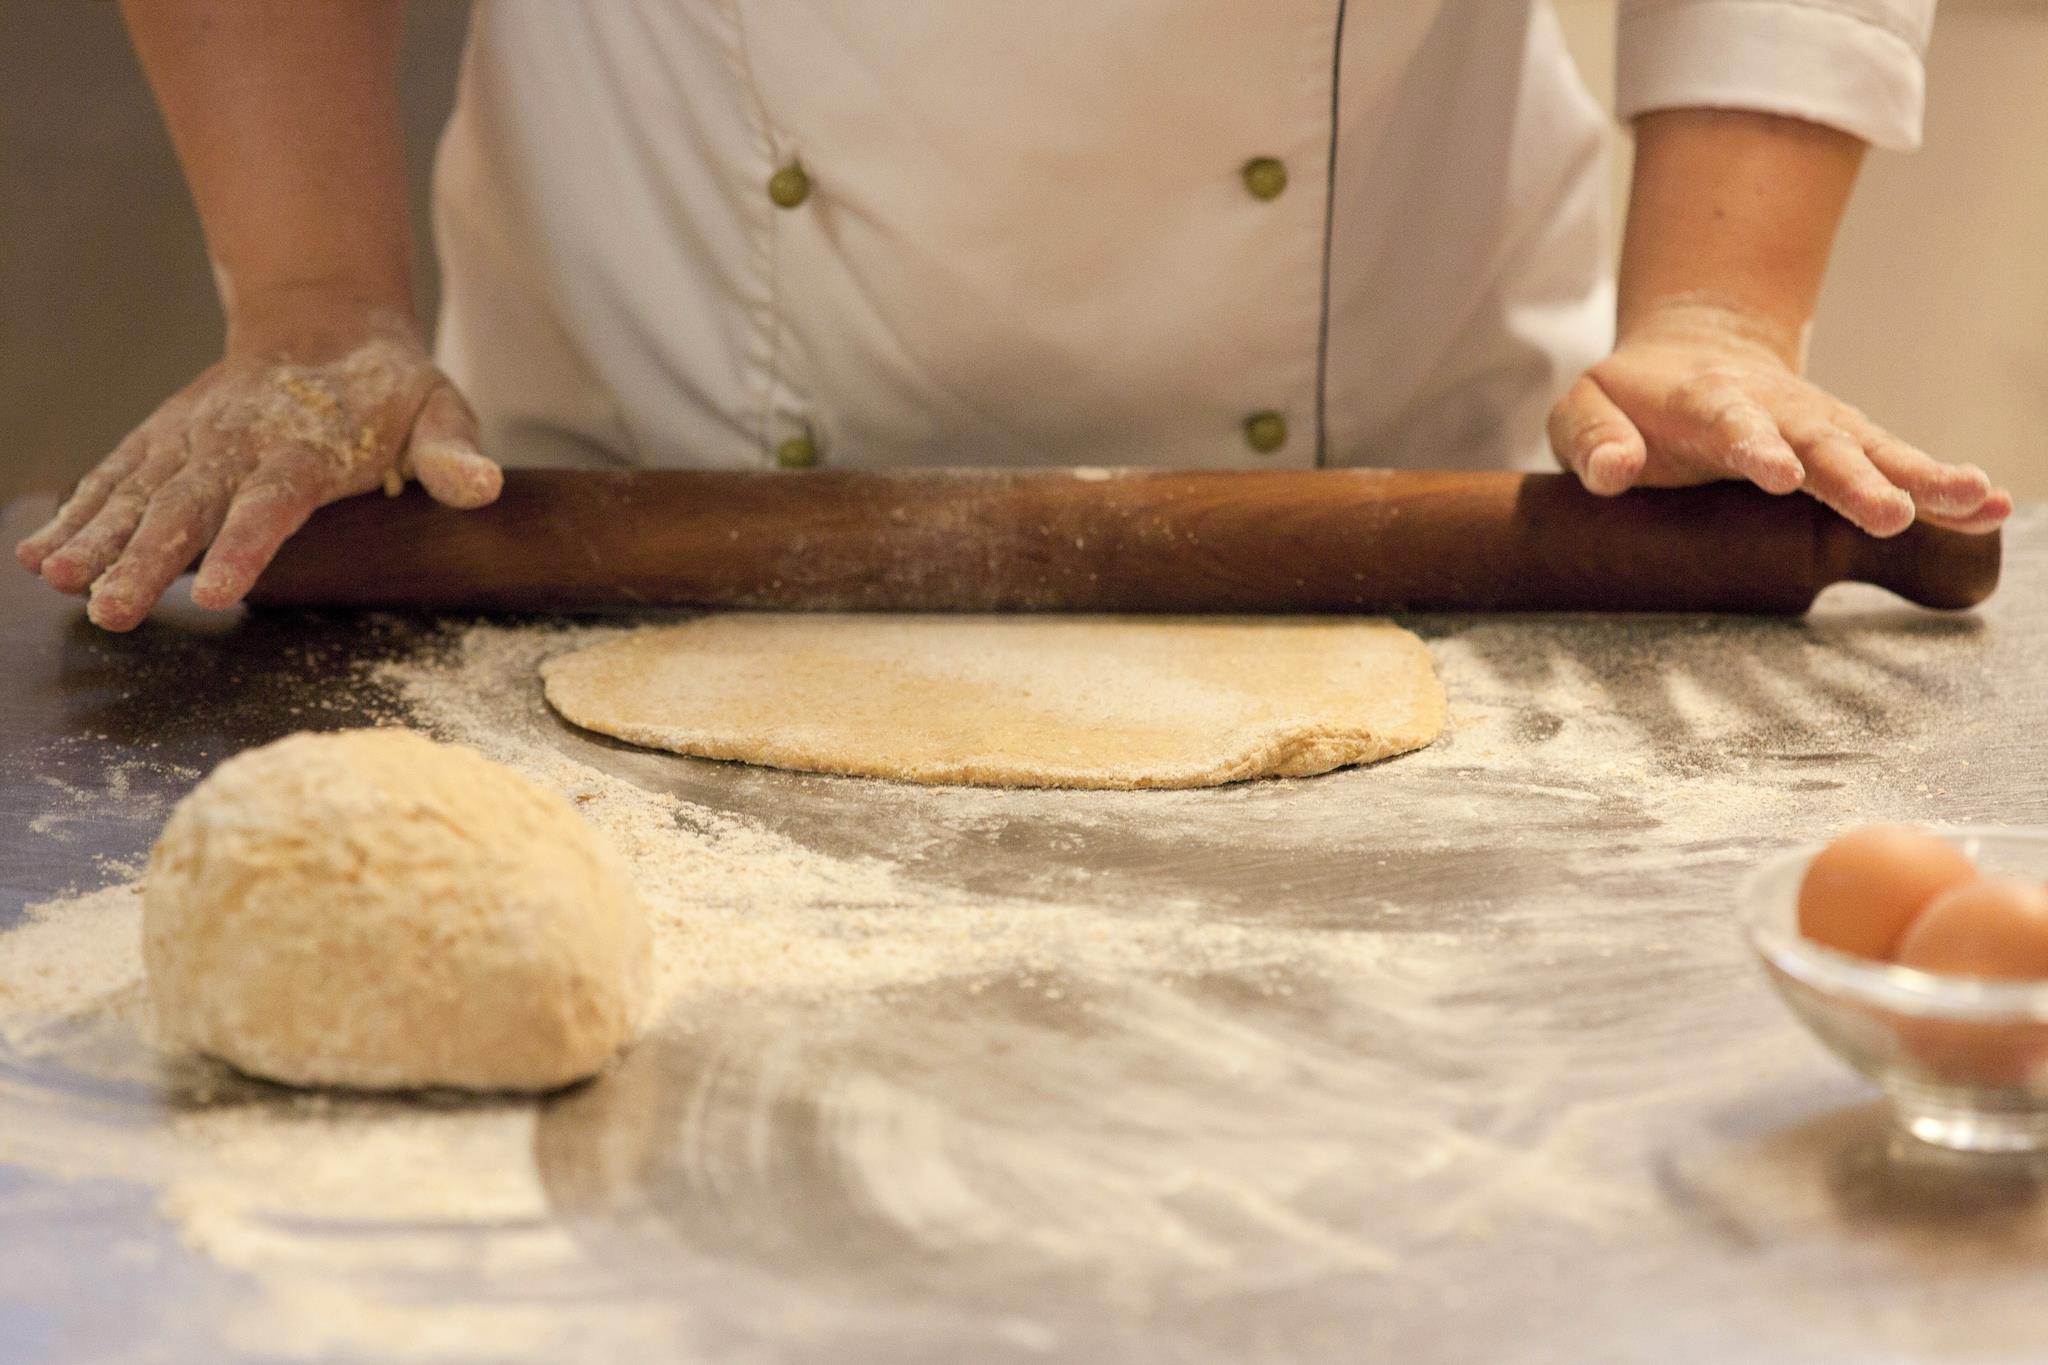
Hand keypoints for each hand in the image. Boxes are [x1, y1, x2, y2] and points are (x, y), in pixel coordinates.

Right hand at [15, 307, 500, 630]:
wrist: (324, 320)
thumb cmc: (390, 387)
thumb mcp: (440, 408)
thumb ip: (453, 452)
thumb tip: (484, 487)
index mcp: (305, 448)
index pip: (272, 503)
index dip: (245, 546)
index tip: (215, 591)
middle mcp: (236, 444)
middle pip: (187, 508)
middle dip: (145, 560)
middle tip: (111, 609)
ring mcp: (191, 442)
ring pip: (137, 495)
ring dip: (95, 540)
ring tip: (56, 583)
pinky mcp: (163, 442)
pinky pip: (113, 479)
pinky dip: (76, 514)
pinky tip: (39, 556)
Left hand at [1548, 301, 2010, 536]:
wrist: (1691, 355)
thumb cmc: (1629, 400)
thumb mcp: (1582, 411)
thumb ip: (1590, 441)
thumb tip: (1615, 472)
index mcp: (1705, 402)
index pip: (1732, 423)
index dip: (1755, 446)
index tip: (1780, 473)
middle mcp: (1776, 411)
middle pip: (1820, 444)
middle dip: (1856, 478)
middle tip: (1891, 514)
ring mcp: (1818, 427)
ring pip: (1873, 450)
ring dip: (1922, 477)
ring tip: (1972, 502)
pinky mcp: (1847, 444)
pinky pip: (1897, 464)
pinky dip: (1942, 484)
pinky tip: (1987, 506)